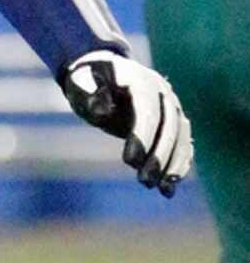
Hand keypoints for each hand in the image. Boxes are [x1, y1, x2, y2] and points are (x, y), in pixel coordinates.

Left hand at [60, 51, 191, 195]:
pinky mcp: (174, 121)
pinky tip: (170, 188)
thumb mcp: (80, 83)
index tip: (129, 161)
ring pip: (180, 136)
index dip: (141, 134)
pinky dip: (179, 164)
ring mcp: (171, 105)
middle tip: (145, 181)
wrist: (105, 72)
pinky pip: (183, 143)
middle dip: (159, 155)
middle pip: (169, 124)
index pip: (146, 108)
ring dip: (174, 163)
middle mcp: (161, 91)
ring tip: (163, 190)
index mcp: (139, 79)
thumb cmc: (87, 80)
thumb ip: (90, 94)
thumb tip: (101, 110)